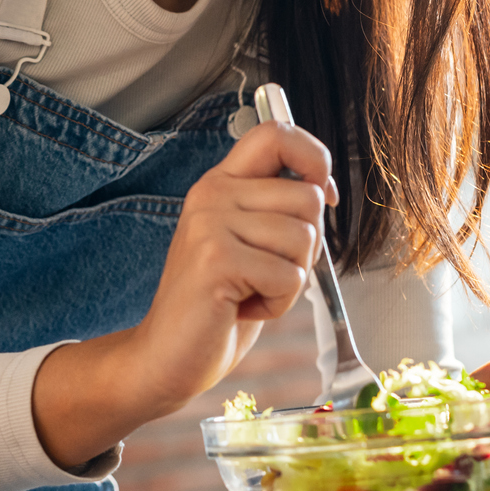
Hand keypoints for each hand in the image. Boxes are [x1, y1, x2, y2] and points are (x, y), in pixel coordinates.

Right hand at [31, 121, 336, 467]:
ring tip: (249, 291)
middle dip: (305, 247)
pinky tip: (242, 309)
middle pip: (307, 197)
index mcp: (220, 184)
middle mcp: (212, 195)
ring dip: (290, 280)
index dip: (314, 156)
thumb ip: (276, 211)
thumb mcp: (248, 244)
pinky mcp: (217, 260)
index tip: (322, 192)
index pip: (276, 133)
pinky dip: (278, 303)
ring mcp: (210, 225)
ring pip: (304, 239)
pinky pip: (290, 277)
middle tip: (263, 272)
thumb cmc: (217, 306)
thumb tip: (324, 188)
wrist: (165, 357)